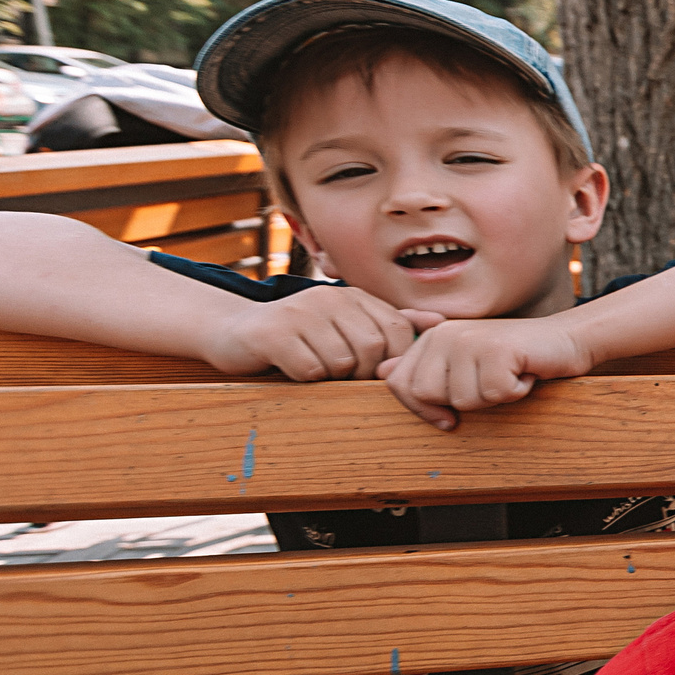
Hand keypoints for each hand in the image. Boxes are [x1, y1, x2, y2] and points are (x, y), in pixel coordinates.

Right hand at [202, 286, 442, 382]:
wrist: (234, 332)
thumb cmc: (301, 336)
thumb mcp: (347, 325)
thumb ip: (392, 323)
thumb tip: (440, 322)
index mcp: (353, 296)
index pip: (398, 331)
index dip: (396, 361)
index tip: (381, 377)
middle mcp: (329, 297)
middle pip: (373, 349)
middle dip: (363, 373)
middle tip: (343, 377)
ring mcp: (300, 312)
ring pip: (342, 362)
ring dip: (332, 377)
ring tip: (316, 368)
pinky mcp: (273, 333)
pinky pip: (310, 370)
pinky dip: (307, 378)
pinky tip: (293, 368)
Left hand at [380, 315, 596, 428]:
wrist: (563, 340)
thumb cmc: (514, 357)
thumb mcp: (466, 362)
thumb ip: (426, 366)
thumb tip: (383, 371)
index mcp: (432, 337)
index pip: (399, 384)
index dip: (422, 410)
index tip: (448, 418)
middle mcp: (445, 333)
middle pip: (428, 394)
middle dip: (462, 402)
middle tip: (489, 385)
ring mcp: (470, 338)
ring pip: (464, 399)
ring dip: (493, 398)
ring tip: (509, 375)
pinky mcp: (497, 348)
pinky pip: (495, 394)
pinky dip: (515, 392)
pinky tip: (524, 374)